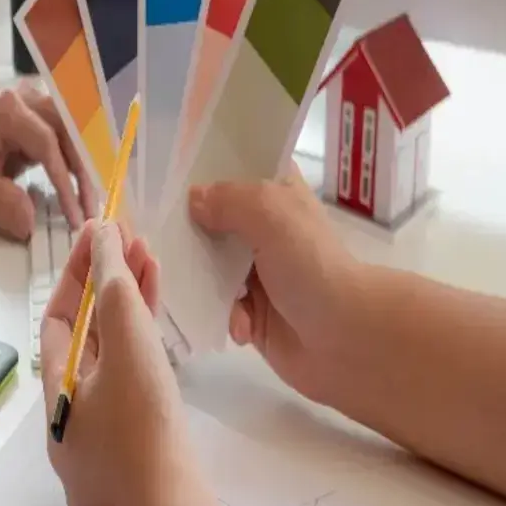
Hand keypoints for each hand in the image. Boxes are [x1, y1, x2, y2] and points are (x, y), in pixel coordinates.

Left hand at [0, 79, 96, 239]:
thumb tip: (30, 224)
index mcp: (7, 112)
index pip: (46, 143)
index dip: (64, 180)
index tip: (74, 214)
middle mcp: (29, 96)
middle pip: (71, 130)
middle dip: (84, 172)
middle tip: (91, 208)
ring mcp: (41, 96)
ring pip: (78, 127)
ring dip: (87, 164)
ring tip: (91, 198)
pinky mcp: (49, 106)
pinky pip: (75, 128)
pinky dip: (83, 154)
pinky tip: (86, 180)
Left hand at [40, 221, 188, 505]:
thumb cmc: (144, 430)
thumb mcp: (127, 346)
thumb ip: (114, 286)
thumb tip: (102, 234)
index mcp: (56, 395)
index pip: (58, 319)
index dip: (79, 273)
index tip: (101, 235)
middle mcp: (69, 424)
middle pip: (87, 342)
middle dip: (110, 290)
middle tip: (137, 246)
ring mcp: (102, 451)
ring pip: (114, 368)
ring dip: (132, 320)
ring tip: (155, 272)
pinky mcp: (137, 468)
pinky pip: (134, 398)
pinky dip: (147, 361)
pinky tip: (167, 340)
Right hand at [188, 165, 359, 403]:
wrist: (350, 339)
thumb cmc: (313, 267)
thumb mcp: (272, 216)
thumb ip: (229, 200)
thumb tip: (193, 199)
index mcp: (275, 194)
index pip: (236, 167)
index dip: (204, 166)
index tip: (165, 171)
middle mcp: (263, 228)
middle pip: (210, 217)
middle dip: (187, 228)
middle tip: (155, 234)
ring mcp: (256, 271)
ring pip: (206, 264)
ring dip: (201, 280)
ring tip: (194, 289)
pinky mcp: (250, 311)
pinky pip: (217, 305)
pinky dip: (224, 315)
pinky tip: (241, 326)